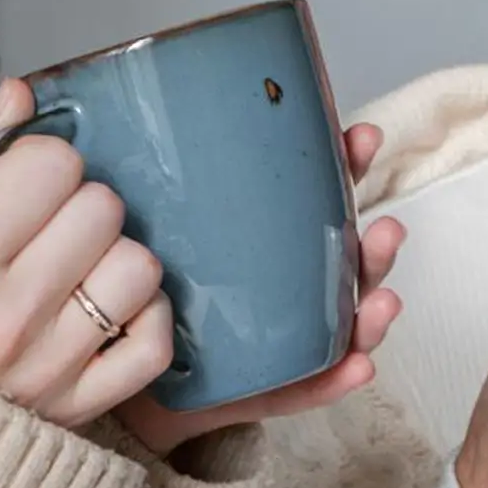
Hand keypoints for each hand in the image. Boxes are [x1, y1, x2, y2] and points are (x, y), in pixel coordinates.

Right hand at [0, 78, 173, 427]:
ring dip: (109, 258)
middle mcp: (6, 320)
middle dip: (74, 203)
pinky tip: (100, 310)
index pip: (52, 165)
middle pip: (101, 207)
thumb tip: (21, 97)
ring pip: (137, 269)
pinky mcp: (81, 411)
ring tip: (68, 270)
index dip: (36, 162)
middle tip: (39, 228)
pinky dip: (140, 319)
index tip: (14, 185)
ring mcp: (50, 370)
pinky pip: (154, 343)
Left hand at [117, 122, 406, 456]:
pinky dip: (338, 377)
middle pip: (346, 265)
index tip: (360, 138)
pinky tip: (359, 366)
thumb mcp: (148, 223)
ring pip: (342, 326)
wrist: (109, 364)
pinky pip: (309, 386)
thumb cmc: (136, 283)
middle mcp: (286, 289)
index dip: (347, 167)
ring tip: (383, 303)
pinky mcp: (264, 390)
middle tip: (386, 230)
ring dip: (372, 313)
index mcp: (265, 241)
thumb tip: (102, 98)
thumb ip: (150, 179)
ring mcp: (283, 342)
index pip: (315, 197)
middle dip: (375, 247)